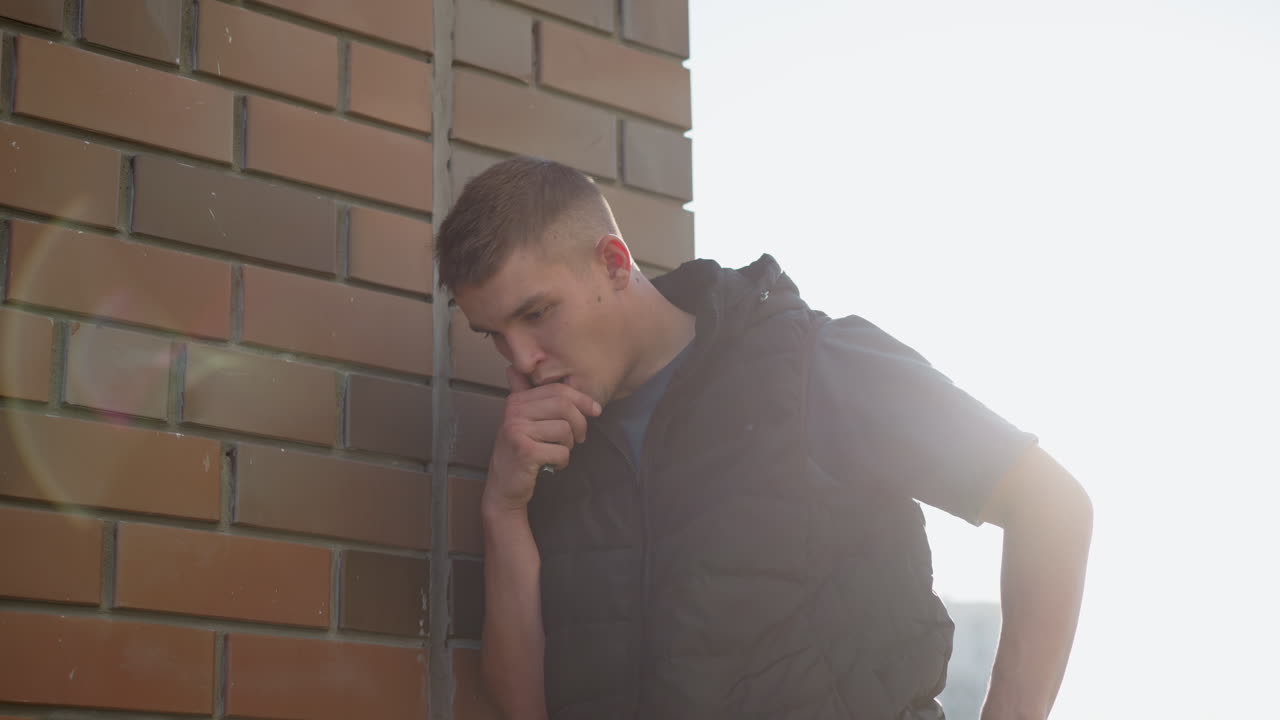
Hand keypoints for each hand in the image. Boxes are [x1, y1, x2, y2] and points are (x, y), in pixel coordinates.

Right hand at [483, 367, 601, 512]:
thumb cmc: (520, 452)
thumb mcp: (522, 421)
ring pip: (565, 430)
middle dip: (580, 423)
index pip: (558, 390)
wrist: (504, 487)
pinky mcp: (525, 451)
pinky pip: (561, 451)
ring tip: (557, 452)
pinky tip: (551, 464)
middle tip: (579, 438)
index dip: (582, 399)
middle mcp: (514, 412)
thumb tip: (516, 367)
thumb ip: (525, 395)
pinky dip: (562, 461)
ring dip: (569, 446)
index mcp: (517, 401)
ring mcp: (518, 431)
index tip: (596, 410)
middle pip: (564, 406)